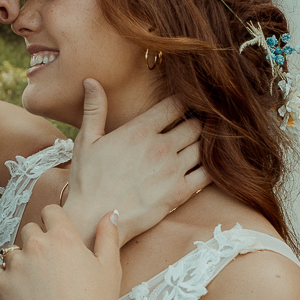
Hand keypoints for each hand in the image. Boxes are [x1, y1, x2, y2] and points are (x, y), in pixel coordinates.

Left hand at [0, 205, 122, 299]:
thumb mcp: (110, 268)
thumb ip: (108, 236)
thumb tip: (110, 214)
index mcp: (63, 237)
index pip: (50, 211)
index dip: (53, 222)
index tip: (56, 236)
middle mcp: (36, 245)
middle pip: (29, 229)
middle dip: (37, 242)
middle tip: (48, 265)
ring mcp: (16, 265)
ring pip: (11, 250)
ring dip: (19, 260)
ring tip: (33, 281)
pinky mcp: (1, 286)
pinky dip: (0, 275)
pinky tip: (13, 286)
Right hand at [65, 81, 207, 246]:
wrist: (93, 220)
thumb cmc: (87, 180)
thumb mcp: (86, 141)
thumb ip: (94, 109)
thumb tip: (90, 80)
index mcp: (140, 131)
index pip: (176, 105)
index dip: (185, 101)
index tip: (186, 103)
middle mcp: (160, 147)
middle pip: (196, 124)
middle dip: (200, 121)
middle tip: (201, 122)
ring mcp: (172, 171)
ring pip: (205, 147)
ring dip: (208, 143)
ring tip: (208, 142)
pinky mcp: (180, 193)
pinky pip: (208, 175)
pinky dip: (214, 167)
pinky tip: (210, 165)